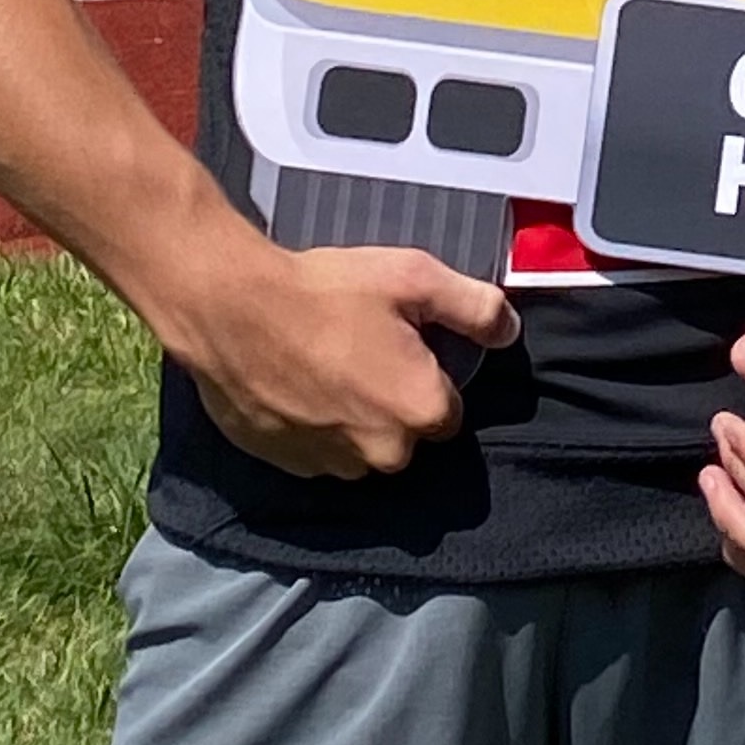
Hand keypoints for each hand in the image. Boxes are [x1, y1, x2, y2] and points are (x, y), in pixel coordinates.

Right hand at [176, 236, 515, 477]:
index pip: (450, 408)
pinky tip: (300, 383)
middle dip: (395, 399)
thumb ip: (475, 307)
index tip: (407, 343)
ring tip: (329, 364)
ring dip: (356, 417)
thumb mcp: (416, 278)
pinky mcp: (288, 466)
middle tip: (365, 348)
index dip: (432, 372)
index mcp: (421, 412)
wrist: (234, 311)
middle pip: (408, 433)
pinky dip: (316, 426)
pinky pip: (320, 451)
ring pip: (363, 447)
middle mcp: (383, 454)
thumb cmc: (329, 291)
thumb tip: (510, 330)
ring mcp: (331, 466)